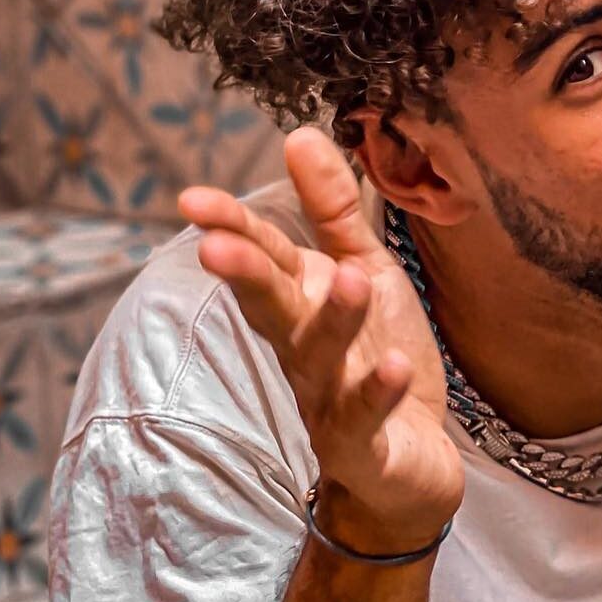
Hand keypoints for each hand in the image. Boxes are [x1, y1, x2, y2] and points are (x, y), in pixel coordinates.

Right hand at [178, 126, 462, 554]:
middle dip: (246, 277)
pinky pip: (365, 419)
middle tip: (218, 246)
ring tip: (348, 279)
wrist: (409, 467)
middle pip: (272, 309)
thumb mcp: (364, 272)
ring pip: (321, 360)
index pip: (262, 260)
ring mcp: (330, 401)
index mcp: (301, 304)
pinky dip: (377, 394)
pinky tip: (393, 366)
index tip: (192, 200)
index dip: (231, 229)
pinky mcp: (364, 445)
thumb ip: (333, 211)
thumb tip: (299, 134)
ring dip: (332, 321)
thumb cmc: (378, 360)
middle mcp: (304, 352)